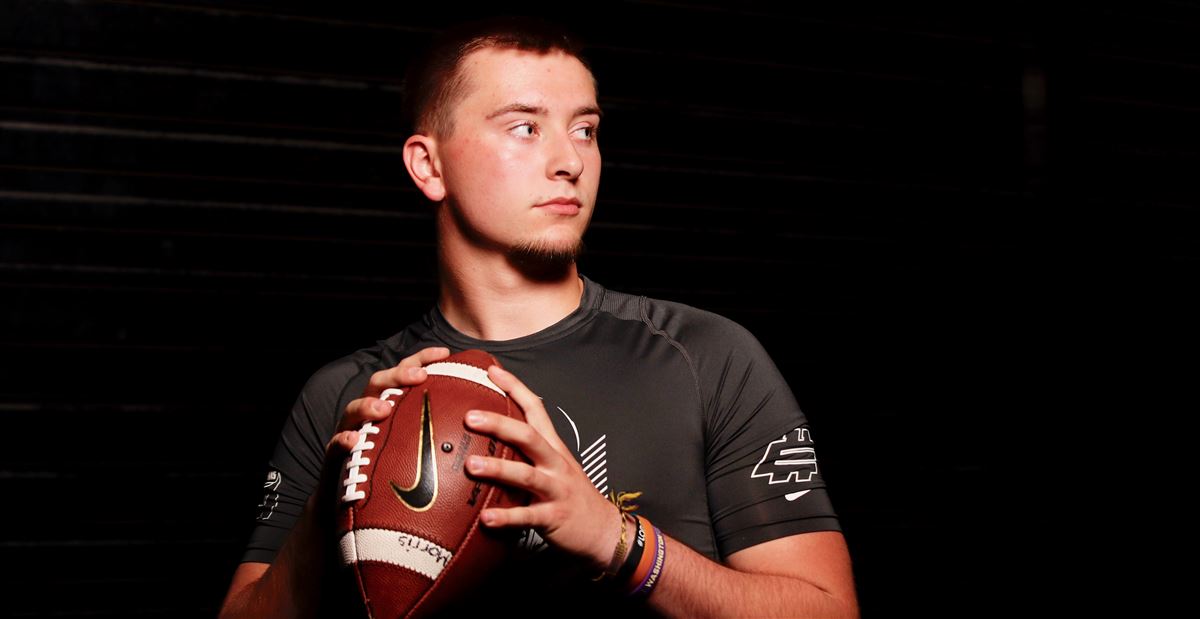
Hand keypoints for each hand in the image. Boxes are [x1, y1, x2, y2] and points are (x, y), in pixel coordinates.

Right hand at [310, 346, 452, 518]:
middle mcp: (370, 414)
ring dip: (368, 405)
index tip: (445, 353)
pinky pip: (336, 445)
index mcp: (391, 406)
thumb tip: (484, 421)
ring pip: (353, 410)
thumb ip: (442, 431)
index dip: (423, 360)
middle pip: (380, 383)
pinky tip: (354, 441)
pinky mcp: (336, 457)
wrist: (353, 506)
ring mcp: (351, 431)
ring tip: (383, 408)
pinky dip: (344, 441)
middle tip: (419, 376)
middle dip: (398, 375)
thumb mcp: (419, 447)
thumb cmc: (392, 471)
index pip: (406, 375)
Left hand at [462, 364, 621, 572]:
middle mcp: (555, 463)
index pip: (535, 409)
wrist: (603, 529)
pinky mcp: (554, 517)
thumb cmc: (571, 495)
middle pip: (528, 436)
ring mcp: (556, 489)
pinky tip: (486, 518)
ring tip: (472, 466)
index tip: (491, 370)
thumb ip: (527, 452)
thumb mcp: (554, 466)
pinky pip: (528, 516)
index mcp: (553, 447)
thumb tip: (490, 439)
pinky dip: (507, 517)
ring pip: (526, 475)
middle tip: (469, 417)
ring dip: (498, 469)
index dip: (515, 388)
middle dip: (499, 424)